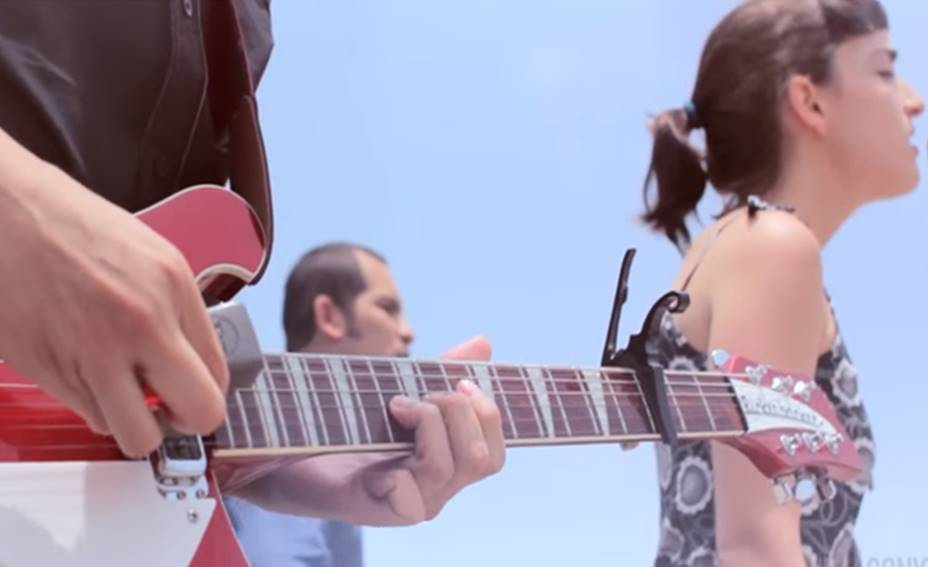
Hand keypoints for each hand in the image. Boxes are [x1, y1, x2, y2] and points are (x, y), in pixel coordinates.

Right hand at [0, 130, 228, 456]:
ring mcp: (96, 351)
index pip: (219, 372)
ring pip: (137, 434)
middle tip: (167, 411)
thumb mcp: (148, 254)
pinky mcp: (52, 369)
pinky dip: (92, 407)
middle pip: (197, 413)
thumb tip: (191, 360)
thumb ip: (176, 309)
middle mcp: (143, 323)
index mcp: (173, 287)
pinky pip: (90, 416)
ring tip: (122, 396)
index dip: (207, 394)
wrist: (1, 212)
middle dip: (185, 421)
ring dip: (133, 424)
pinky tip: (85, 374)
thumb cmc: (67, 223)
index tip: (191, 396)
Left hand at [360, 335, 504, 523]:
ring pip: (446, 467)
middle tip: (422, 394)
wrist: (284, 458)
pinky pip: (407, 497)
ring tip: (395, 405)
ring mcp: (406, 503)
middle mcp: (434, 490)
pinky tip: (372, 442)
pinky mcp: (372, 509)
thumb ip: (440, 372)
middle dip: (458, 409)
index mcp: (446, 465)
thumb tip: (484, 343)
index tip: (461, 380)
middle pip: (482, 459)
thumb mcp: (398, 393)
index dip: (488, 413)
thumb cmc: (346, 426)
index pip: (494, 452)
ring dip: (426, 420)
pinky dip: (397, 465)